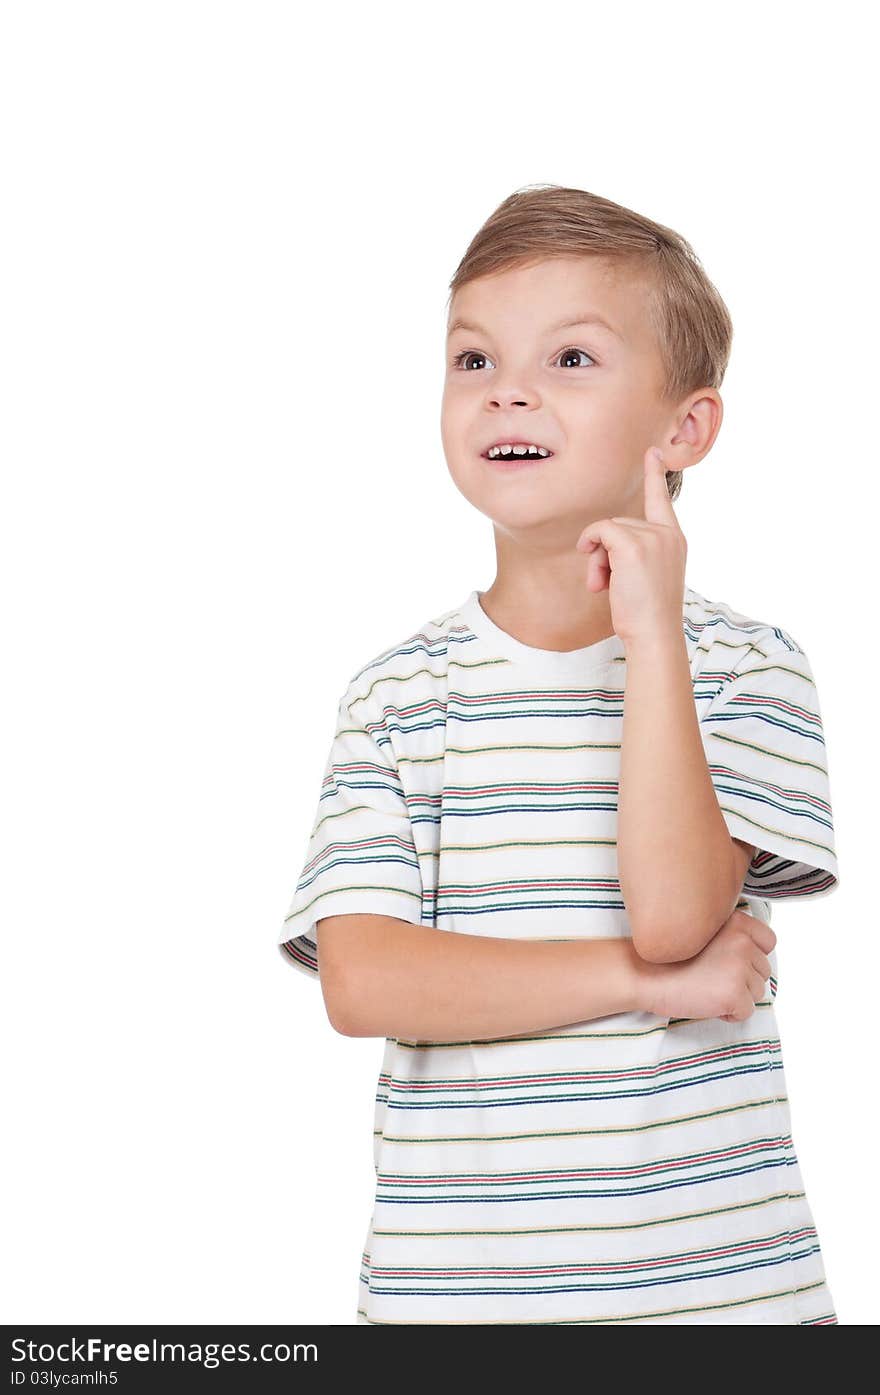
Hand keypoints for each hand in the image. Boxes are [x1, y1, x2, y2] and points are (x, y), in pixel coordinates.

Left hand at [574, 446, 686, 646]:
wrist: (654, 634)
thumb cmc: (646, 614)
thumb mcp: (646, 576)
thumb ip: (635, 552)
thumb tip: (600, 541)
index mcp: (674, 540)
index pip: (662, 500)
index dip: (655, 475)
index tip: (652, 451)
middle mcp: (667, 534)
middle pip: (620, 522)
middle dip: (604, 552)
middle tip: (605, 582)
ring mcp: (653, 537)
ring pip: (607, 529)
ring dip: (597, 558)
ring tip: (603, 586)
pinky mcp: (634, 545)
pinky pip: (600, 532)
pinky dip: (591, 549)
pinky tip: (597, 579)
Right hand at [637, 908, 776, 1022]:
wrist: (643, 973)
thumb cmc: (669, 956)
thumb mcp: (703, 931)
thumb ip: (731, 936)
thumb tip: (755, 957)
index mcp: (737, 922)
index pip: (768, 941)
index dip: (752, 956)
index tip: (731, 962)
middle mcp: (742, 942)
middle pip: (763, 970)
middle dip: (742, 980)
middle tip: (711, 978)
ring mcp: (739, 968)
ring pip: (757, 992)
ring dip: (736, 996)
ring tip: (707, 989)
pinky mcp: (733, 994)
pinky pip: (746, 1012)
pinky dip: (729, 1014)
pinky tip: (707, 1003)